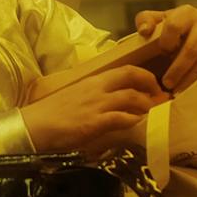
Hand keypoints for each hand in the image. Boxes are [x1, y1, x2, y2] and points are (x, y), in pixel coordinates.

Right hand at [21, 66, 165, 154]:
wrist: (34, 126)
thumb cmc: (52, 114)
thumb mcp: (77, 99)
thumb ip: (96, 97)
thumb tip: (112, 104)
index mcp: (93, 81)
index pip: (125, 70)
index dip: (144, 76)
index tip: (154, 87)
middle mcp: (97, 88)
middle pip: (132, 77)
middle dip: (151, 85)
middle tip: (161, 98)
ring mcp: (96, 104)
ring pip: (131, 97)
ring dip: (147, 105)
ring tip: (155, 114)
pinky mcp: (94, 122)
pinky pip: (121, 118)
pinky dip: (134, 121)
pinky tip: (139, 126)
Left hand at [135, 4, 196, 92]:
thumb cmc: (173, 29)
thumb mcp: (158, 21)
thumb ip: (145, 21)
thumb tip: (145, 31)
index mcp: (186, 12)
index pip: (174, 26)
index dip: (166, 43)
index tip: (163, 55)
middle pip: (192, 48)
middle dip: (178, 69)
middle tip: (168, 84)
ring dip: (191, 78)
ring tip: (178, 90)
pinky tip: (193, 88)